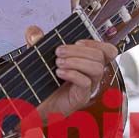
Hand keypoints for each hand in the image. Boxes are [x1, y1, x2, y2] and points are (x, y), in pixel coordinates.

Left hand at [0, 27, 115, 137]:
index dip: (97, 43)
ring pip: (97, 69)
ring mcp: (87, 88)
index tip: (78, 41)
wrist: (30, 107)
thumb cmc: (40, 82)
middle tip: (58, 53)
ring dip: (77, 61)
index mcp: (85, 63)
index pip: (107, 51)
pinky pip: (86, 84)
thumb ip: (36, 42)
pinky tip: (59, 73)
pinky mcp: (80, 99)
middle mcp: (90, 75)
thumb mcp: (38, 57)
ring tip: (58, 63)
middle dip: (79, 51)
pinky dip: (74, 74)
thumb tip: (32, 30)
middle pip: (100, 57)